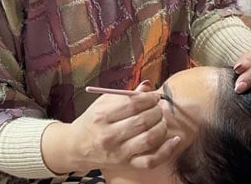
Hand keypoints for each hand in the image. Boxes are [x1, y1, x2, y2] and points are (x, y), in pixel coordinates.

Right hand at [42, 82, 179, 173]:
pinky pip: (151, 161)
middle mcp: (110, 136)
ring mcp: (119, 153)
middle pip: (142, 121)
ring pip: (149, 139)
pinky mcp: (127, 165)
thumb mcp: (102, 104)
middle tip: (158, 107)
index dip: (148, 98)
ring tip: (161, 120)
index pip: (132, 104)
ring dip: (162, 126)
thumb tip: (147, 86)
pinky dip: (166, 150)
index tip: (153, 96)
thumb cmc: (92, 121)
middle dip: (156, 111)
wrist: (77, 147)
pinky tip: (174, 139)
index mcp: (102, 116)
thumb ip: (124, 95)